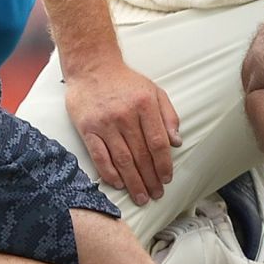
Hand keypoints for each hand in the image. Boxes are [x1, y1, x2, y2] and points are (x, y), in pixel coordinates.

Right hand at [65, 59, 181, 204]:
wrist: (92, 66)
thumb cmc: (125, 81)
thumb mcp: (154, 91)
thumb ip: (168, 115)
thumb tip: (177, 142)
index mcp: (145, 105)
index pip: (158, 143)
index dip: (164, 164)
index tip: (166, 178)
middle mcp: (125, 115)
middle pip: (141, 155)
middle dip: (150, 179)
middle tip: (155, 195)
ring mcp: (105, 123)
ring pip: (122, 160)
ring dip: (133, 182)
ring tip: (140, 197)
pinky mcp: (87, 128)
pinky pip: (100, 156)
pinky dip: (109, 173)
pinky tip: (118, 184)